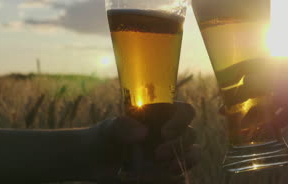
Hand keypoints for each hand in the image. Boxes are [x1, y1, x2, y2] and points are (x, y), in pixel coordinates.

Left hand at [86, 102, 200, 182]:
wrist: (94, 165)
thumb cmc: (102, 140)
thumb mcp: (106, 131)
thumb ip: (120, 126)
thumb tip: (143, 132)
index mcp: (160, 115)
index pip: (184, 111)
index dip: (181, 120)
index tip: (165, 133)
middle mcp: (170, 133)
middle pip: (191, 134)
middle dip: (180, 145)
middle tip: (158, 154)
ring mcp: (171, 154)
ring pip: (192, 155)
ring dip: (184, 161)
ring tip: (167, 170)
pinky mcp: (167, 173)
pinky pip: (180, 176)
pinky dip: (173, 178)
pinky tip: (154, 178)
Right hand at [219, 56, 287, 127]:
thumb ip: (265, 82)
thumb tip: (241, 85)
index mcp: (283, 64)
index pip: (253, 63)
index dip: (235, 70)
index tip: (220, 80)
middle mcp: (285, 77)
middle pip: (257, 85)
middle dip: (240, 96)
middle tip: (223, 108)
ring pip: (266, 103)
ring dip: (252, 113)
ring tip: (237, 124)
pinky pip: (279, 117)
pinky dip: (269, 125)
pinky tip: (258, 134)